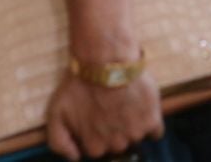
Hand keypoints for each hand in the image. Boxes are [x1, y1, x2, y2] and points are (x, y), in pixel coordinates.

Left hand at [43, 72, 162, 160]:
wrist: (105, 59)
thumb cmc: (79, 84)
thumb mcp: (56, 112)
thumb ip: (59, 142)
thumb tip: (74, 158)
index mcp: (94, 147)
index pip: (98, 149)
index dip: (97, 132)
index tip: (96, 116)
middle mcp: (116, 146)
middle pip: (118, 144)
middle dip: (114, 130)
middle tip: (110, 108)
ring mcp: (135, 135)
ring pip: (135, 138)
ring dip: (131, 125)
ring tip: (124, 103)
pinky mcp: (152, 121)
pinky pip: (155, 132)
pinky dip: (150, 123)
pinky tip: (141, 108)